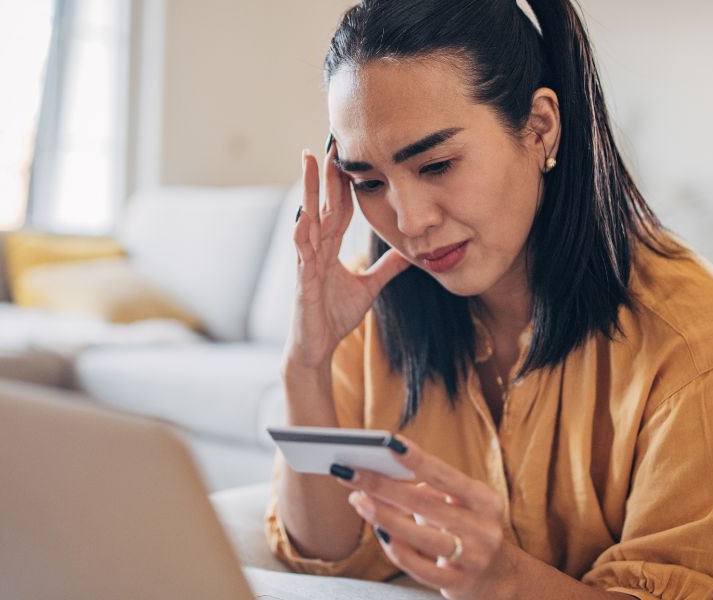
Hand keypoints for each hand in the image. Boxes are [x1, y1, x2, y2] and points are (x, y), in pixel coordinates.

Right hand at [285, 143, 410, 370]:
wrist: (317, 347)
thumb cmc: (334, 316)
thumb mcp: (369, 287)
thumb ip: (387, 268)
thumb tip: (411, 253)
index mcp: (331, 247)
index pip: (339, 206)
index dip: (345, 180)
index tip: (350, 152)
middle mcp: (317, 248)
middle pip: (323, 202)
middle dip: (325, 172)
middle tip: (330, 139)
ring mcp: (306, 261)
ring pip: (308, 217)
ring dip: (308, 189)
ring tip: (308, 161)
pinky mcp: (302, 279)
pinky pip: (301, 251)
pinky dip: (301, 232)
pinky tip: (303, 215)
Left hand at [335, 436, 514, 599]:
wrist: (498, 575)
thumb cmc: (467, 528)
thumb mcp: (460, 505)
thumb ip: (427, 491)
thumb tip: (380, 479)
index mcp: (485, 501)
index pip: (447, 476)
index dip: (418, 460)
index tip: (390, 444)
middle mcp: (483, 529)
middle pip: (426, 505)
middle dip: (384, 487)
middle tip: (352, 472)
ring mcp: (473, 558)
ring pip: (420, 538)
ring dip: (384, 517)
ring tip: (359, 501)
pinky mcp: (458, 584)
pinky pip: (419, 568)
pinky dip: (397, 549)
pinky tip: (380, 534)